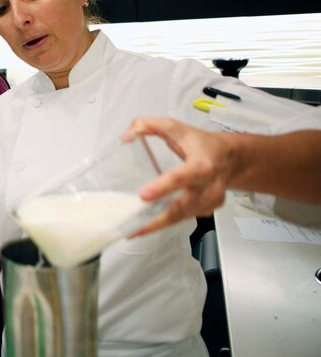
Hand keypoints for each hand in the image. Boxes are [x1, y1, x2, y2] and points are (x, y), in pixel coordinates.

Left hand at [123, 117, 232, 235]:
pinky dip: (164, 223)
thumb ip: (149, 126)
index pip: (181, 177)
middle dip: (156, 220)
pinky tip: (146, 226)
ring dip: (156, 226)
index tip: (144, 196)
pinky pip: (182, 219)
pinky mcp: (206, 211)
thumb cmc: (202, 144)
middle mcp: (208, 186)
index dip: (163, 187)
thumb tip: (127, 135)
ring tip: (132, 230)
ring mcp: (209, 201)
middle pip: (181, 207)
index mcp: (202, 165)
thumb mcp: (176, 128)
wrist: (230, 158)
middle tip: (132, 227)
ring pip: (180, 218)